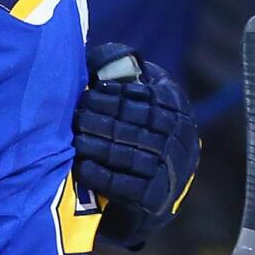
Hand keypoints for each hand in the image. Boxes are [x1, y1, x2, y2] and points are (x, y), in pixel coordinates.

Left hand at [73, 44, 199, 247]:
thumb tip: (109, 55)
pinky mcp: (155, 200)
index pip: (149, 98)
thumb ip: (124, 76)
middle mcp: (180, 141)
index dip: (116, 94)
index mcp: (177, 112)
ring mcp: (170, 172)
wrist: (149, 198)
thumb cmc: (135, 137)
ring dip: (98, 146)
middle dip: (102, 118)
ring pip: (129, 154)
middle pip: (137, 125)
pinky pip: (125, 185)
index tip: (90, 90)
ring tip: (75, 139)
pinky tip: (82, 167)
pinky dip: (101, 175)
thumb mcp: (138, 104)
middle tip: (75, 115)